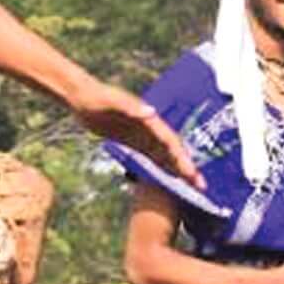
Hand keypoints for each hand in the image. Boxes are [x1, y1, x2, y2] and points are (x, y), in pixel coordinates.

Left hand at [70, 81, 199, 187]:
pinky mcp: (133, 140)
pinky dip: (164, 166)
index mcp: (149, 119)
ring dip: (179, 169)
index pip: (170, 141)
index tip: (192, 172)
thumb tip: (151, 113)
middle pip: (173, 150)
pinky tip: (171, 177)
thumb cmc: (97, 97)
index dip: (182, 157)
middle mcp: (150, 127)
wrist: (82, 97)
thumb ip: (131, 108)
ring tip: (193, 186)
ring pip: (166, 155)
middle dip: (188, 167)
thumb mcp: (112, 101)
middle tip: (201, 186)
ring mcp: (142, 135)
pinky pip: (152, 156)